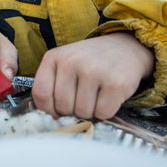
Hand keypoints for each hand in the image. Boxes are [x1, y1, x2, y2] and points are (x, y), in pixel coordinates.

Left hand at [32, 32, 154, 119]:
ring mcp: (94, 72)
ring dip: (90, 111)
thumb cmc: (89, 62)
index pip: (41, 93)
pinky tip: (108, 96)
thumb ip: (52, 86)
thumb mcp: (64, 64)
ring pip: (82, 112)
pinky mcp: (115, 83)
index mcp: (54, 57)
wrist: (125, 48)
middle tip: (83, 98)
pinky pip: (103, 113)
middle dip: (72, 110)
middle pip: (62, 107)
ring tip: (96, 94)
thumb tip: (51, 118)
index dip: (48, 109)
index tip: (56, 112)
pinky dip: (106, 112)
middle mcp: (71, 62)